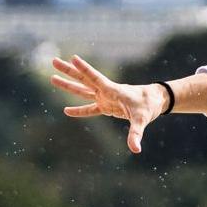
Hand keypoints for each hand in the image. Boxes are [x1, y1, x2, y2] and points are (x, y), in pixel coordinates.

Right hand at [49, 54, 164, 154]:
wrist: (155, 101)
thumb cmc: (149, 106)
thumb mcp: (142, 120)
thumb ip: (136, 134)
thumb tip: (135, 149)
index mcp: (113, 90)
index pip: (96, 78)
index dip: (85, 69)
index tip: (73, 58)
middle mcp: (106, 91)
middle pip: (83, 79)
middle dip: (68, 71)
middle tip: (53, 61)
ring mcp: (105, 98)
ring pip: (82, 90)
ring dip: (68, 85)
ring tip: (52, 77)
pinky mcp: (106, 106)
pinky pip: (89, 108)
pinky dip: (79, 110)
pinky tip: (66, 110)